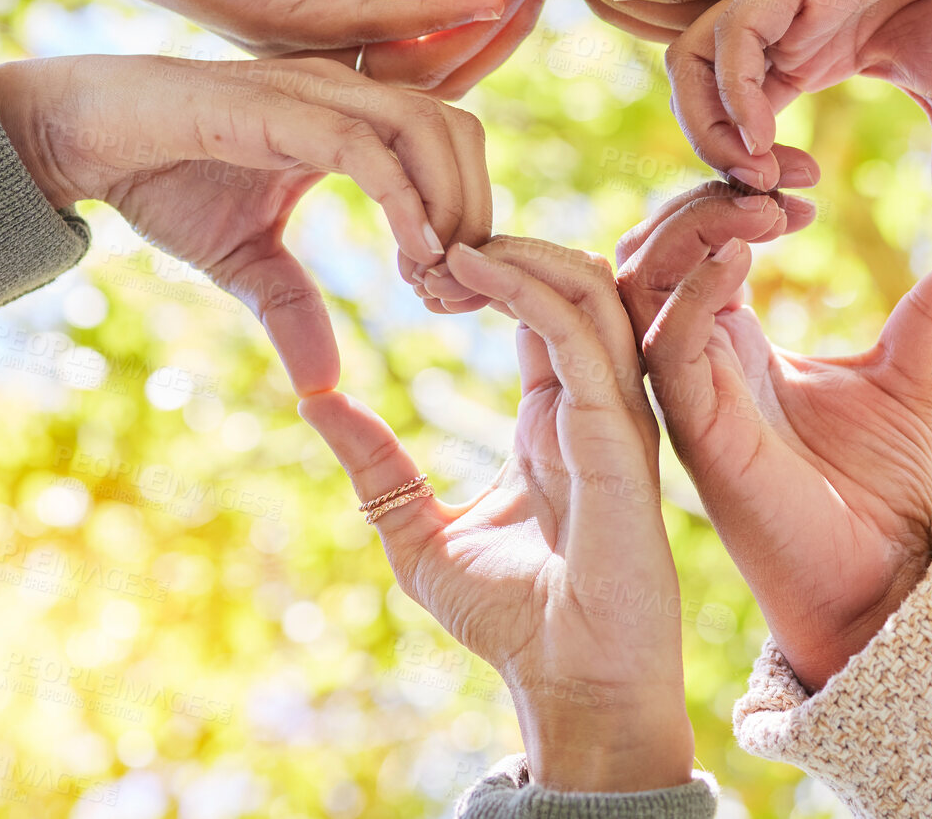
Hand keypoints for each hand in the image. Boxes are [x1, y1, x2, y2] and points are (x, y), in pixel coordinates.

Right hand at [0, 54, 489, 392]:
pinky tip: (414, 253)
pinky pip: (366, 148)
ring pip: (428, 130)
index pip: (450, 146)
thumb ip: (293, 308)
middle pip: (459, 133)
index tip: (452, 293)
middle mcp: (344, 93)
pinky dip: (403, 198)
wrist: (81, 136)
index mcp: (349, 117)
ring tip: (431, 281)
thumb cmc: (162, 181)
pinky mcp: (276, 106)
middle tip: (451, 295)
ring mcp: (313, 91)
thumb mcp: (245, 262)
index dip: (469, 216)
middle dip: (475, 215)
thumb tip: (325, 386)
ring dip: (448, 208)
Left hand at [67, 0, 557, 97]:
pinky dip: (427, 20)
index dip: (503, 8)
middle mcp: (341, 49)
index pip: (449, 36)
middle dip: (507, 29)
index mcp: (361, 20)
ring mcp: (310, 48)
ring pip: (415, 69)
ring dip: (480, 31)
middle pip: (445, 68)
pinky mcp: (278, 28)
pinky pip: (367, 35)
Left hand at [300, 239, 694, 792]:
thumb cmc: (508, 618)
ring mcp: (614, 411)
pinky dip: (529, 289)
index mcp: (557, 413)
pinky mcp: (617, 435)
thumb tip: (313, 402)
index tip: (416, 265)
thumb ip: (375, 467)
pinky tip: (473, 273)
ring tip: (446, 247)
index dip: (487, 270)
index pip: (541, 305)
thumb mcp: (414, 532)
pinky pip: (582, 335)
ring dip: (516, 254)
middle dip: (501, 247)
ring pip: (586, 288)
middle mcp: (593, 400)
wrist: (568, 687)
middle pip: (569, 279)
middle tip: (426, 245)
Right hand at [616, 185, 931, 689]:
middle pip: (653, 249)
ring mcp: (687, 392)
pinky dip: (693, 291)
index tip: (808, 176)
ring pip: (641, 284)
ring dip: (692, 230)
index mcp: (728, 339)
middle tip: (783, 179)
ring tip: (765, 204)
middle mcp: (693, 359)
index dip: (734, 194)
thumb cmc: (879, 486)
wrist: (884, 574)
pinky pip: (665, 346)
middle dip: (706, 197)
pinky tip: (742, 256)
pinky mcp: (696, 429)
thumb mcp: (908, 376)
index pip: (693, 244)